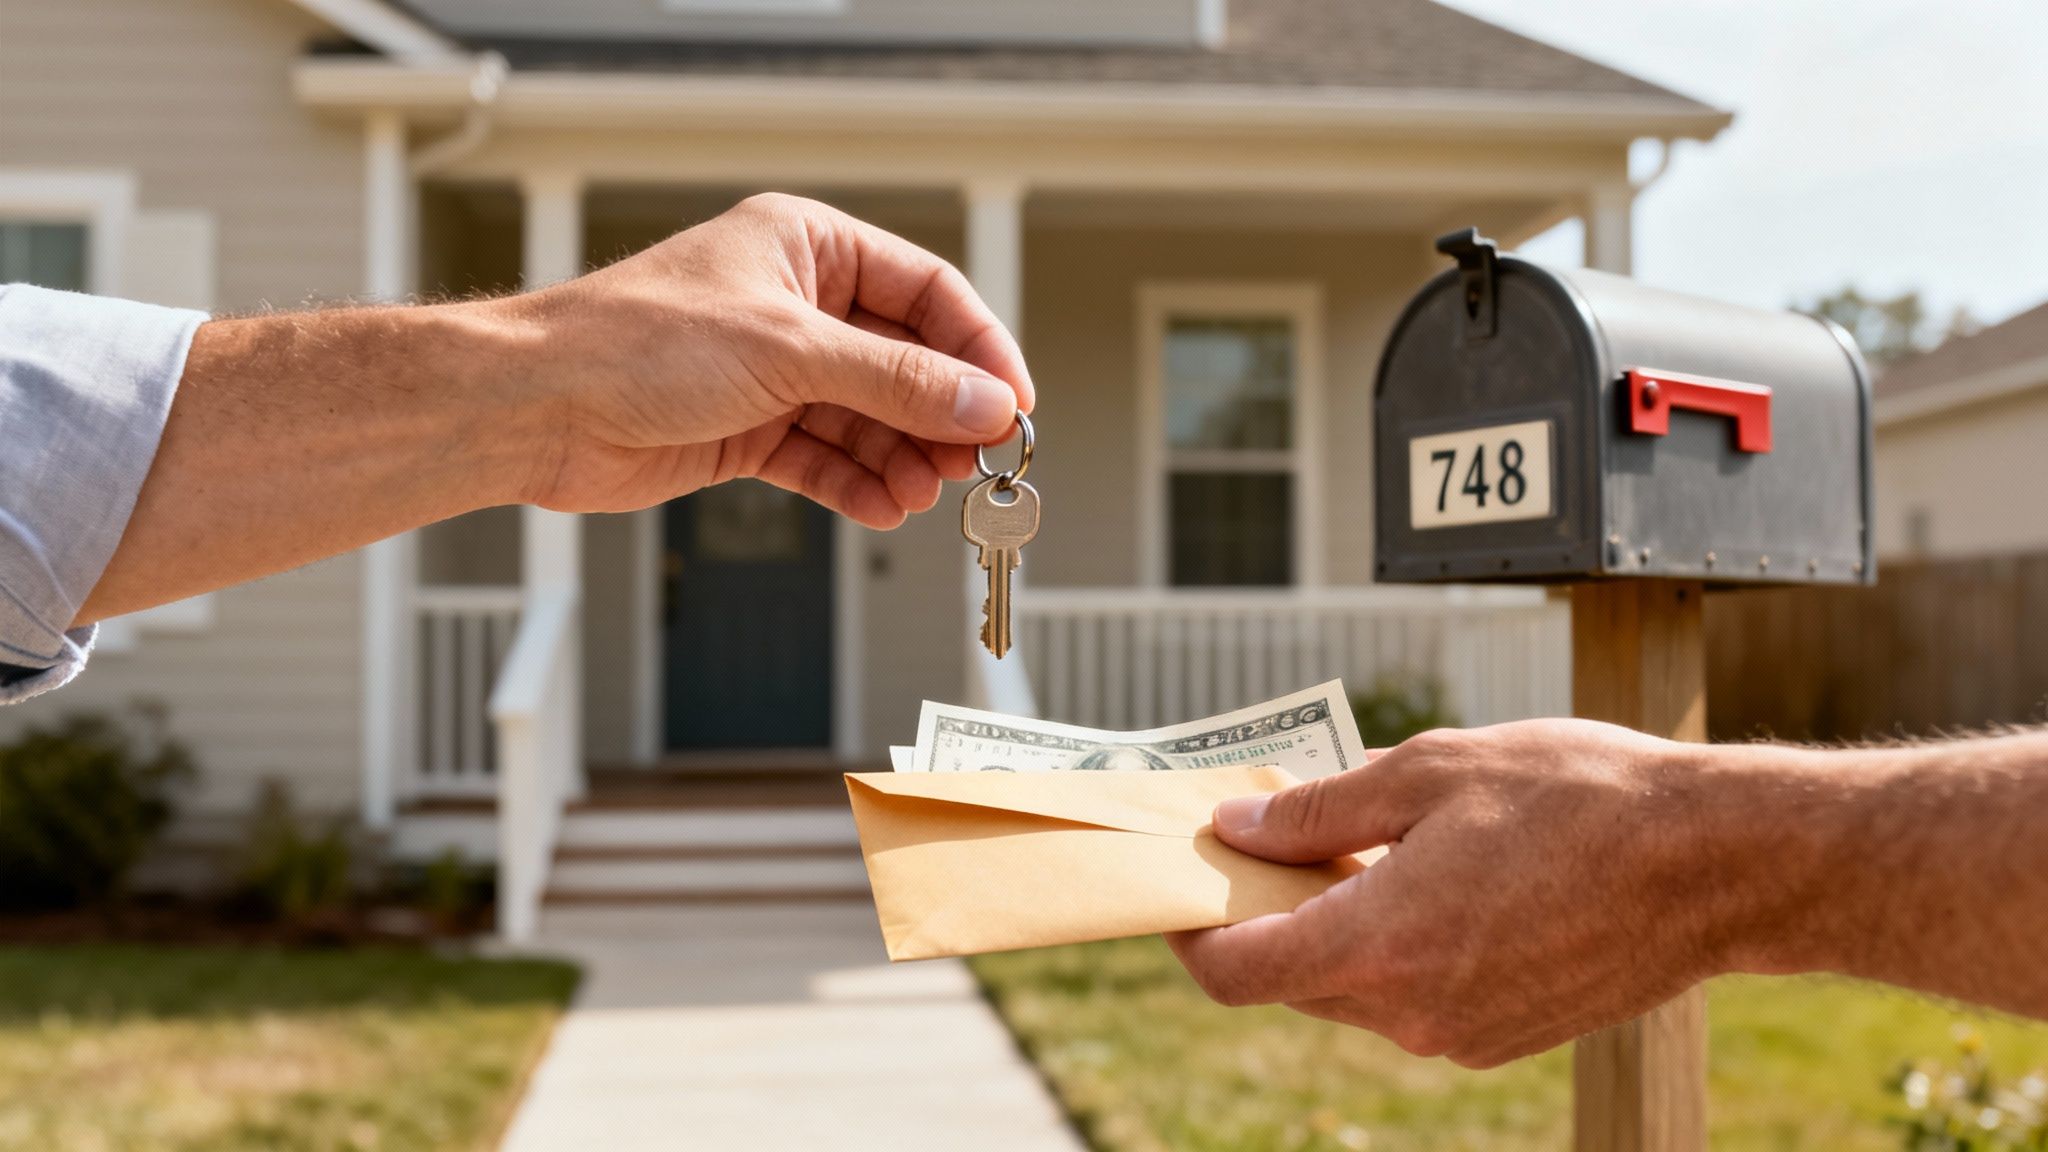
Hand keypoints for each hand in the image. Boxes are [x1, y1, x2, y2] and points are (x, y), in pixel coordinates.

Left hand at [491, 192, 1032, 527]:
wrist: (538, 407)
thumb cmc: (636, 341)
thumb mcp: (790, 351)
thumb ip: (896, 382)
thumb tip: (983, 404)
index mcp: (809, 247)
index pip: (927, 292)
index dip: (977, 349)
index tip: (1012, 404)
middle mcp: (797, 305)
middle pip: (905, 362)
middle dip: (941, 416)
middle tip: (975, 463)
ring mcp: (774, 372)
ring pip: (869, 419)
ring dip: (903, 459)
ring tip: (926, 494)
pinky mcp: (749, 430)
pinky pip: (826, 460)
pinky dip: (857, 485)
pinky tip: (883, 506)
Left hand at [1166, 720, 1734, 1067]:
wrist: (1721, 861)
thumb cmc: (1580, 798)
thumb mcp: (1429, 771)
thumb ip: (1319, 811)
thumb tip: (1240, 827)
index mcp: (1379, 947)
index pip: (1238, 974)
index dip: (1190, 935)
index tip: (1178, 892)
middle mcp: (1413, 1013)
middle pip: (1293, 981)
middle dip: (1265, 916)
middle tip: (1264, 839)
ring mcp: (1462, 1034)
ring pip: (1355, 990)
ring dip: (1333, 929)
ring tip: (1351, 846)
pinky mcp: (1505, 1035)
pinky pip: (1414, 998)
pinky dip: (1393, 948)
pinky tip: (1421, 880)